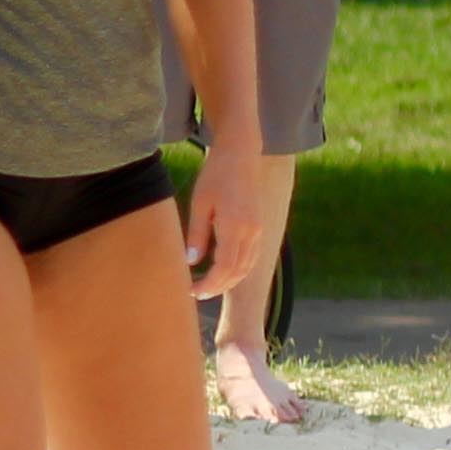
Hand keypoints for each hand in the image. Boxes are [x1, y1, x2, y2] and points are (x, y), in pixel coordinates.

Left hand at [185, 142, 267, 301]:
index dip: (209, 284)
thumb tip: (191, 262)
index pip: (224, 267)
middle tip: (195, 294)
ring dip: (228, 281)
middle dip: (217, 287)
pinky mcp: (259, 227)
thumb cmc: (215, 176)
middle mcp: (251, 231)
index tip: (192, 291)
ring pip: (246, 266)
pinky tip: (221, 272)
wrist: (241, 155)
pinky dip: (237, 269)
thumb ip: (196, 235)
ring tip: (206, 287)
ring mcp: (258, 230)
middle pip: (237, 272)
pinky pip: (251, 256)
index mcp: (235, 226)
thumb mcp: (200, 204)